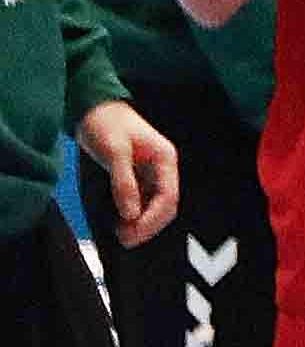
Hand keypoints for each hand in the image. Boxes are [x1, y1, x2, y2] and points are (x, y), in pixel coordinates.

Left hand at [68, 97, 171, 249]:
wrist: (93, 106)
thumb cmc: (106, 123)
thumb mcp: (114, 152)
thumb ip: (124, 183)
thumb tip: (130, 214)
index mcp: (165, 159)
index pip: (168, 196)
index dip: (152, 218)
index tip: (132, 233)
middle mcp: (163, 168)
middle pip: (165, 205)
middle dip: (148, 225)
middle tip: (125, 240)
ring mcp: (151, 172)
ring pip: (154, 205)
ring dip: (141, 222)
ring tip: (121, 235)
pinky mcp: (138, 175)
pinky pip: (142, 200)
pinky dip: (133, 214)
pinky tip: (120, 222)